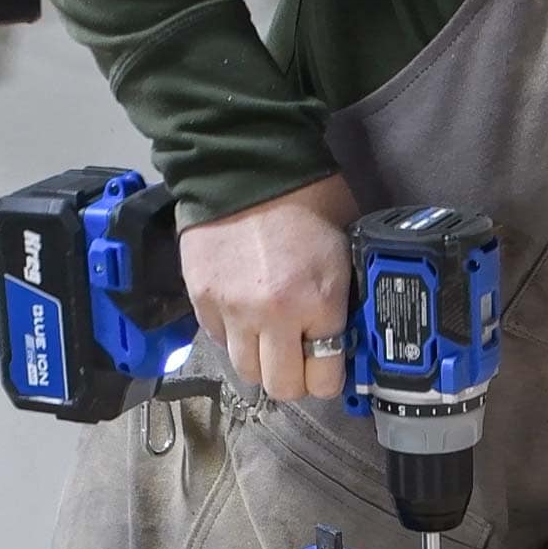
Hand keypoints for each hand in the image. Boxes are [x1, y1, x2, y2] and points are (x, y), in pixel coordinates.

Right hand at [179, 174, 358, 401]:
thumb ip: (343, 302)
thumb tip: (347, 338)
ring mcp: (231, 309)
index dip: (329, 377)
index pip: (324, 379)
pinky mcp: (200, 297)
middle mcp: (272, 316)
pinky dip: (233, 336)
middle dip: (295, 379)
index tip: (330, 366)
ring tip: (271, 339)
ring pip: (246, 371)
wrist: (248, 162)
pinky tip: (245, 314)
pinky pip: (218, 340)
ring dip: (261, 361)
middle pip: (281, 386)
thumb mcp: (346, 253)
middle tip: (301, 360)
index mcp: (318, 304)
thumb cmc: (308, 202)